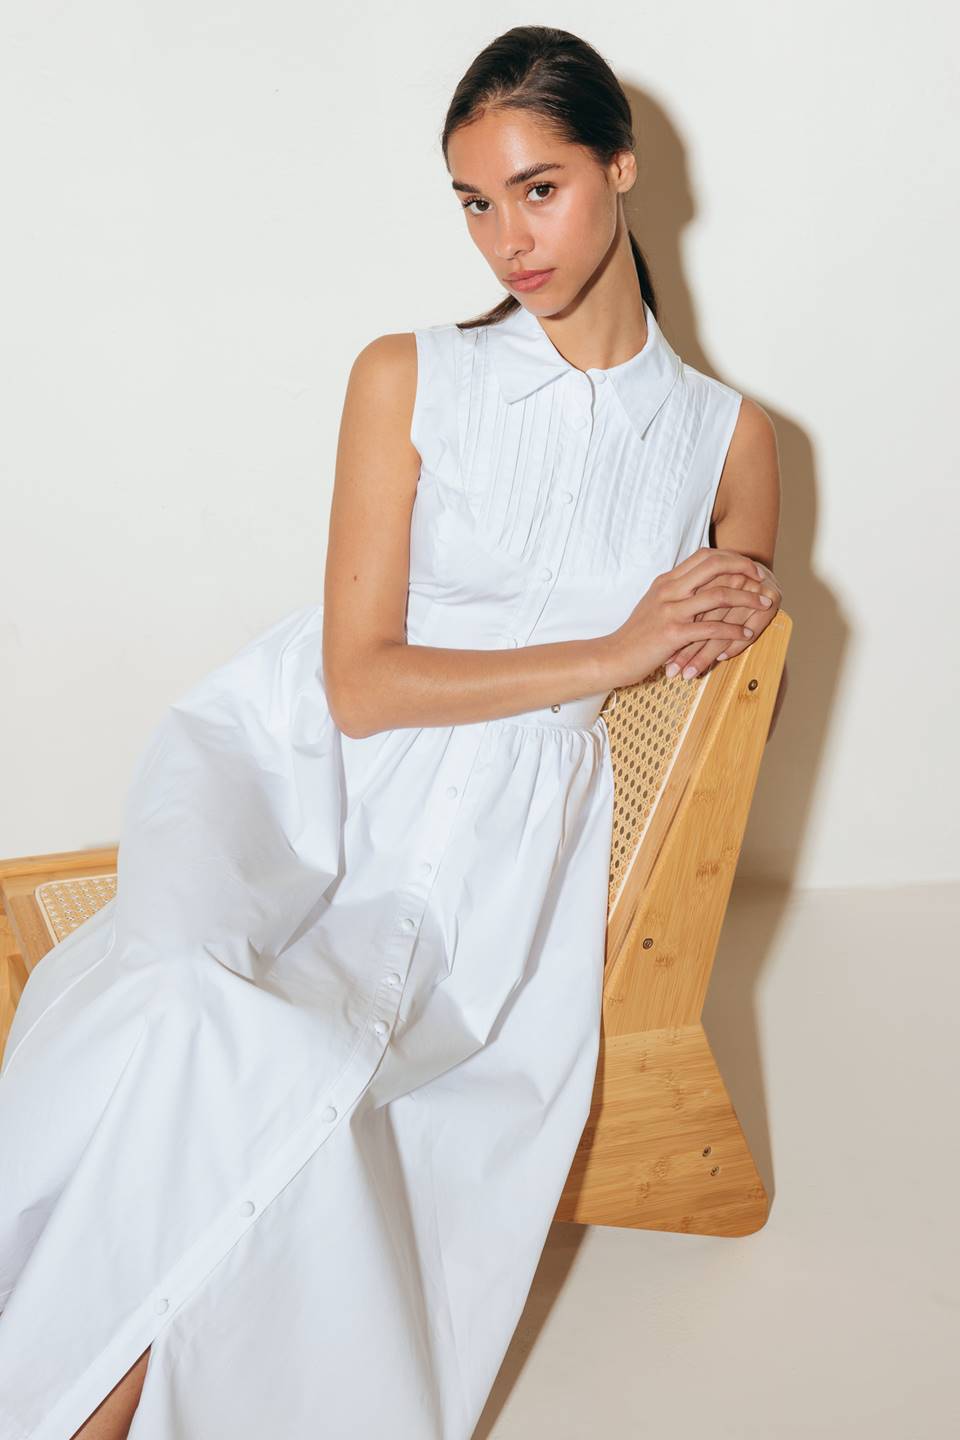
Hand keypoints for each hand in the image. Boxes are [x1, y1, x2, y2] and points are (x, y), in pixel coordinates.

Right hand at [604, 548, 770, 688]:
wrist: (612, 656)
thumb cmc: (636, 636)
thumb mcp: (655, 606)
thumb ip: (675, 594)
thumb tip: (700, 590)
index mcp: (666, 581)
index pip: (704, 556)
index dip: (731, 558)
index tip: (748, 568)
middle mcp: (669, 590)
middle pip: (714, 565)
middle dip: (743, 569)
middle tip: (761, 579)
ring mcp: (670, 610)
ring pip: (719, 595)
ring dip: (747, 599)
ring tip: (763, 605)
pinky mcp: (673, 633)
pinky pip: (712, 628)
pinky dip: (734, 631)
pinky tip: (746, 635)